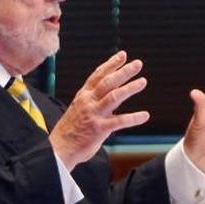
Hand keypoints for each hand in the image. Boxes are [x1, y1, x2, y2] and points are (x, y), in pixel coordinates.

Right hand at [50, 51, 149, 168]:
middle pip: (108, 81)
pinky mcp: (99, 129)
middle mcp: (88, 101)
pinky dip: (134, 118)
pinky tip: (145, 115)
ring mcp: (94, 114)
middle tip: (138, 64)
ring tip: (142, 82)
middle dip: (123, 71)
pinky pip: (120, 121)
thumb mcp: (78, 109)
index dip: (111, 64)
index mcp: (83, 95)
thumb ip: (92, 101)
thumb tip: (108, 96)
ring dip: (130, 88)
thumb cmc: (70, 130)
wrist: (60, 148)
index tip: (122, 55)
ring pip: (114, 96)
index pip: (98, 75)